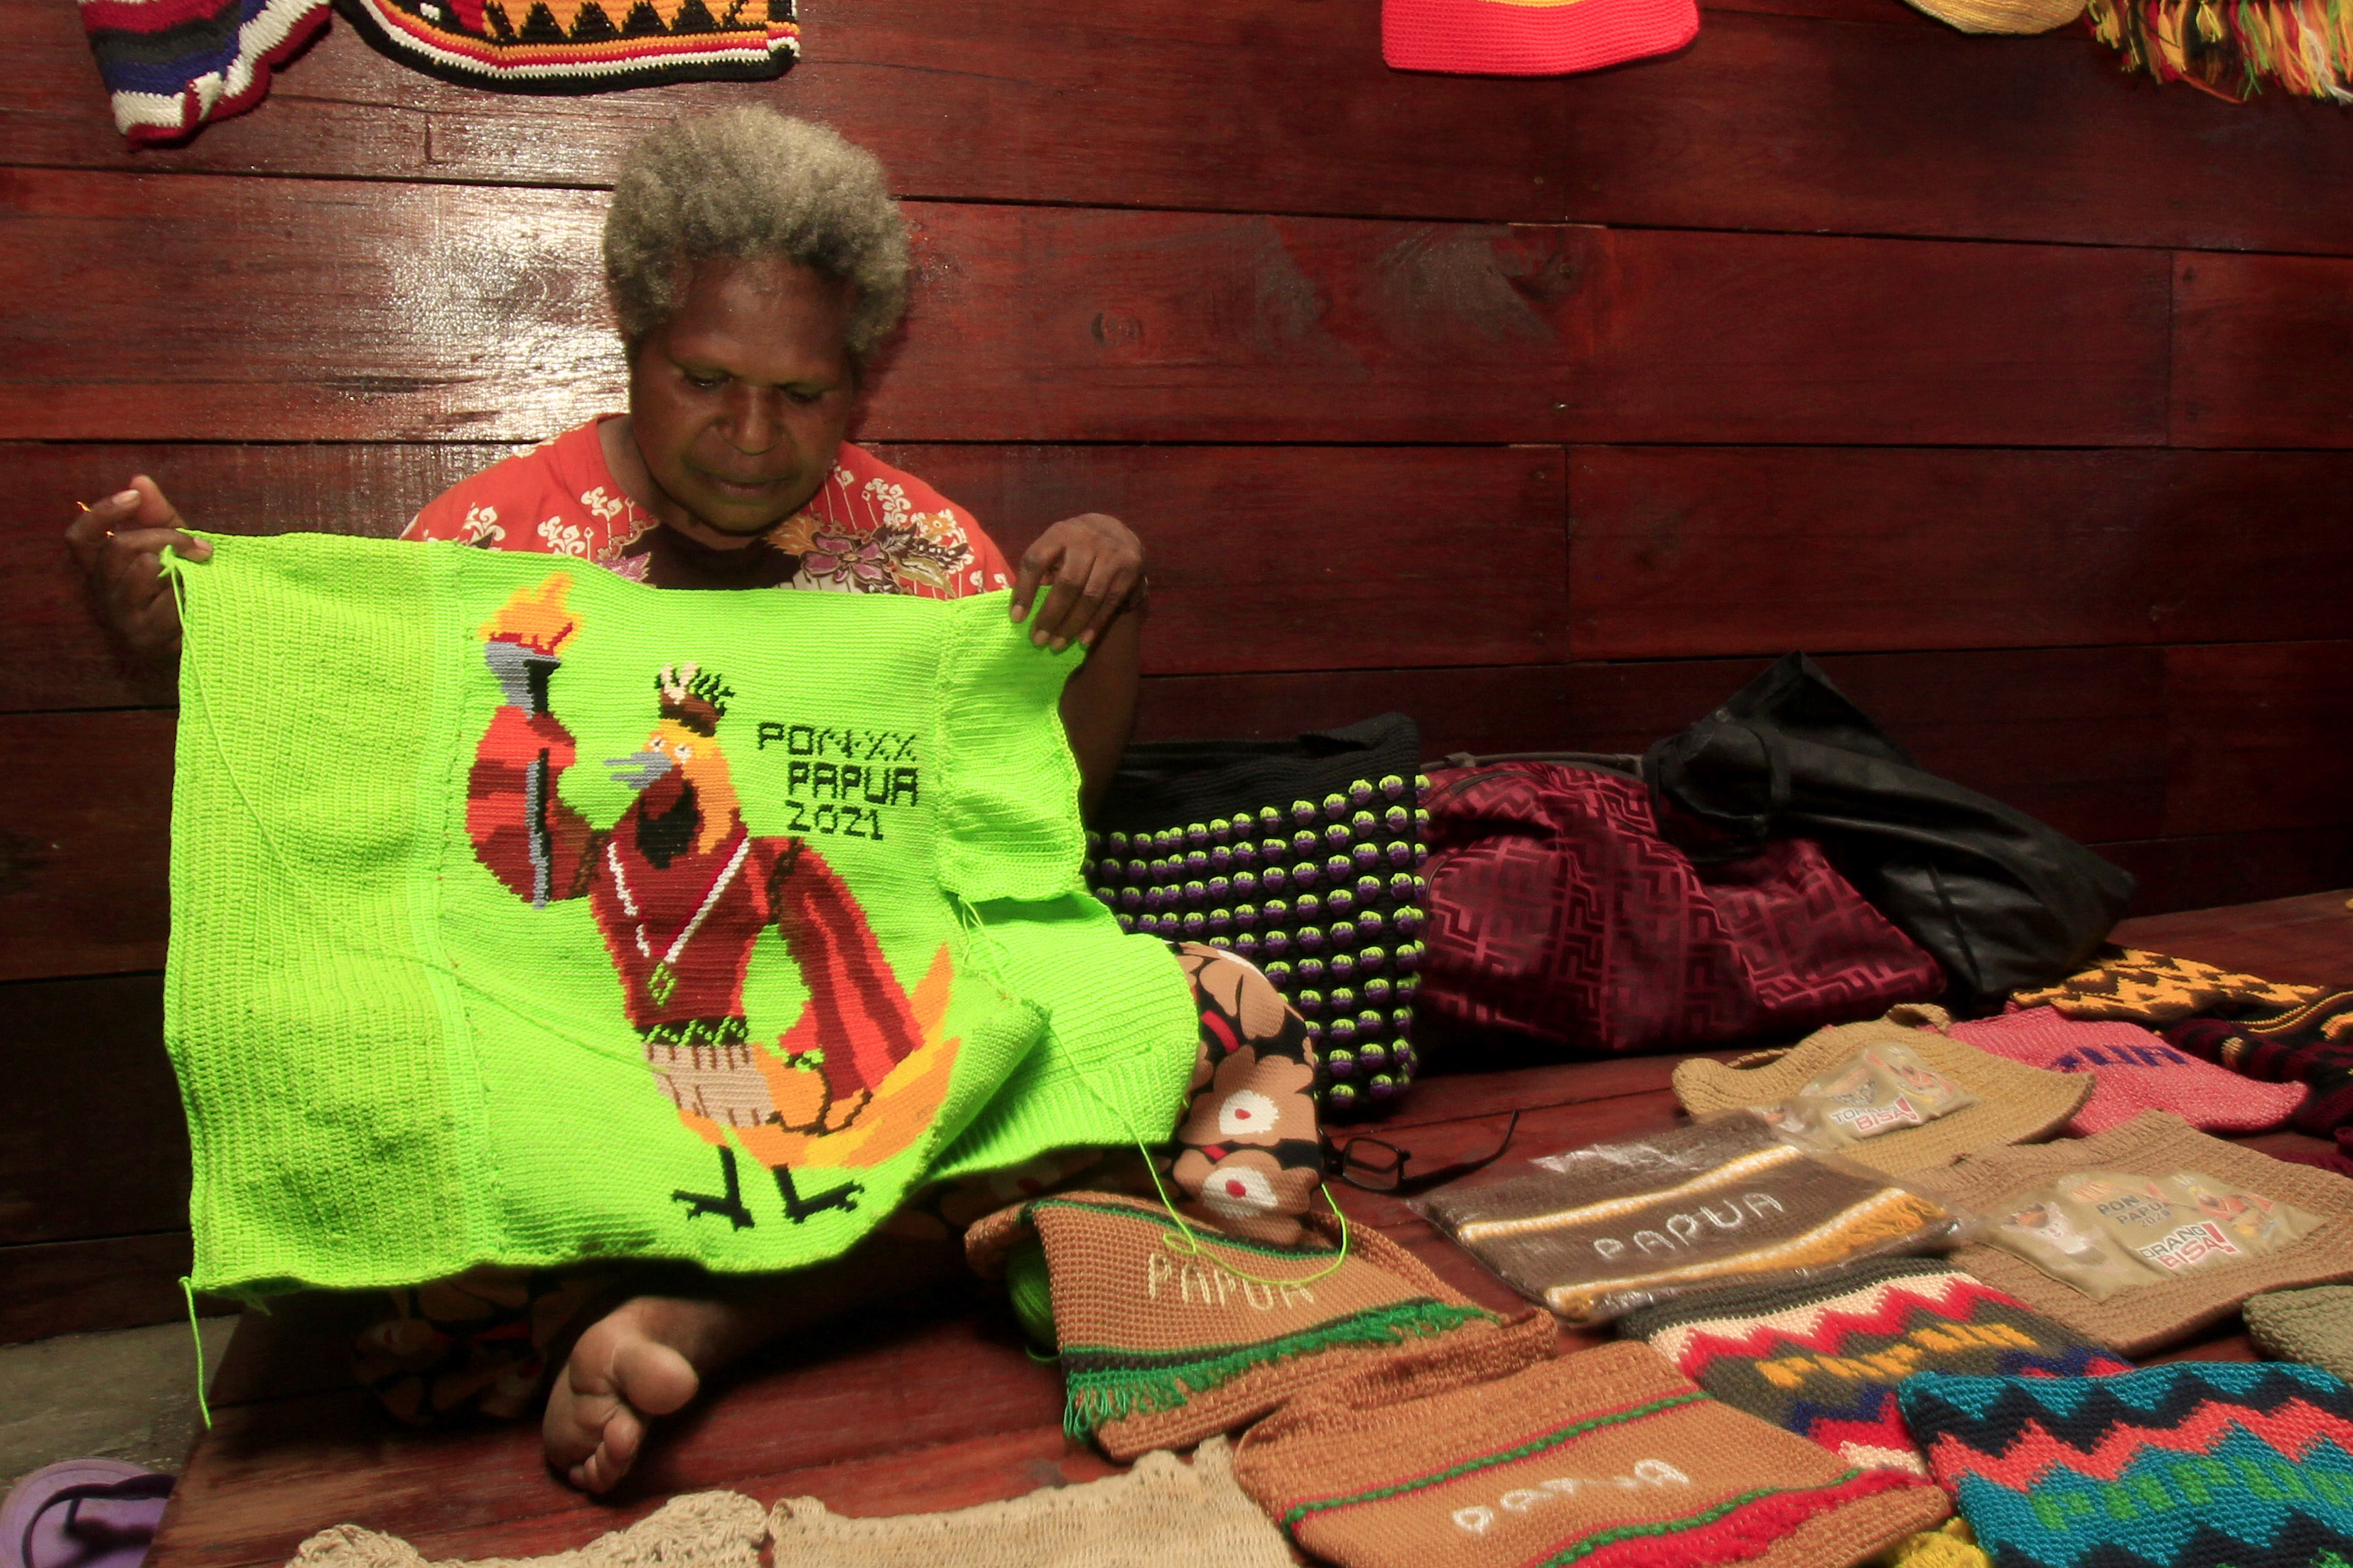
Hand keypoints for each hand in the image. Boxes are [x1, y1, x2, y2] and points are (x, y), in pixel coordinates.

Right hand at [64, 475, 210, 661]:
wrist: (207, 638)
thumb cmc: (186, 589)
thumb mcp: (175, 547)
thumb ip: (158, 516)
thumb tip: (140, 479)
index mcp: (103, 569)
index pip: (79, 539)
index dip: (101, 514)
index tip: (133, 495)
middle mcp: (103, 593)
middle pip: (119, 548)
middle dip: (164, 537)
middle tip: (199, 545)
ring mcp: (122, 618)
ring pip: (143, 570)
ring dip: (179, 565)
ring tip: (198, 573)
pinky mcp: (146, 638)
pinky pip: (168, 600)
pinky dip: (189, 592)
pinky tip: (198, 597)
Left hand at [1009, 512, 1144, 652]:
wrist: (1118, 532)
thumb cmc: (1076, 546)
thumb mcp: (1056, 545)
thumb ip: (1041, 569)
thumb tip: (1023, 607)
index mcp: (1060, 533)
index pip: (1036, 561)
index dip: (1025, 590)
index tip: (1017, 618)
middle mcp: (1086, 541)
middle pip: (1067, 583)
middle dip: (1051, 616)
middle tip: (1038, 640)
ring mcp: (1110, 555)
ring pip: (1089, 597)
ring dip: (1071, 625)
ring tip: (1057, 644)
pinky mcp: (1129, 570)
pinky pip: (1109, 602)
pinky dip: (1095, 624)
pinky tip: (1082, 639)